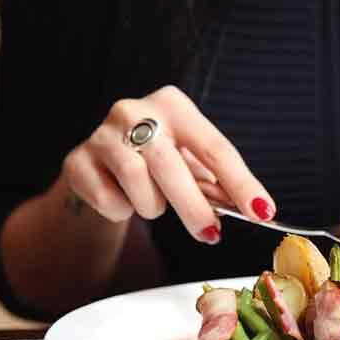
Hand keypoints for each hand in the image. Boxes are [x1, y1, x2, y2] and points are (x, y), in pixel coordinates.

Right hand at [61, 85, 274, 243]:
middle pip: (171, 165)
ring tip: (155, 202)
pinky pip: (108, 199)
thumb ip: (218, 182)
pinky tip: (123, 197)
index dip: (241, 184)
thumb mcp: (191, 161)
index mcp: (174, 105)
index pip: (215, 148)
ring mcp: (102, 134)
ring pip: (137, 182)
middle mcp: (135, 110)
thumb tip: (255, 210)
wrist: (101, 161)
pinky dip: (122, 210)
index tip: (262, 212)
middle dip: (195, 207)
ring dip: (153, 205)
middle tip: (211, 234)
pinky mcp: (77, 160)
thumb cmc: (158, 159)